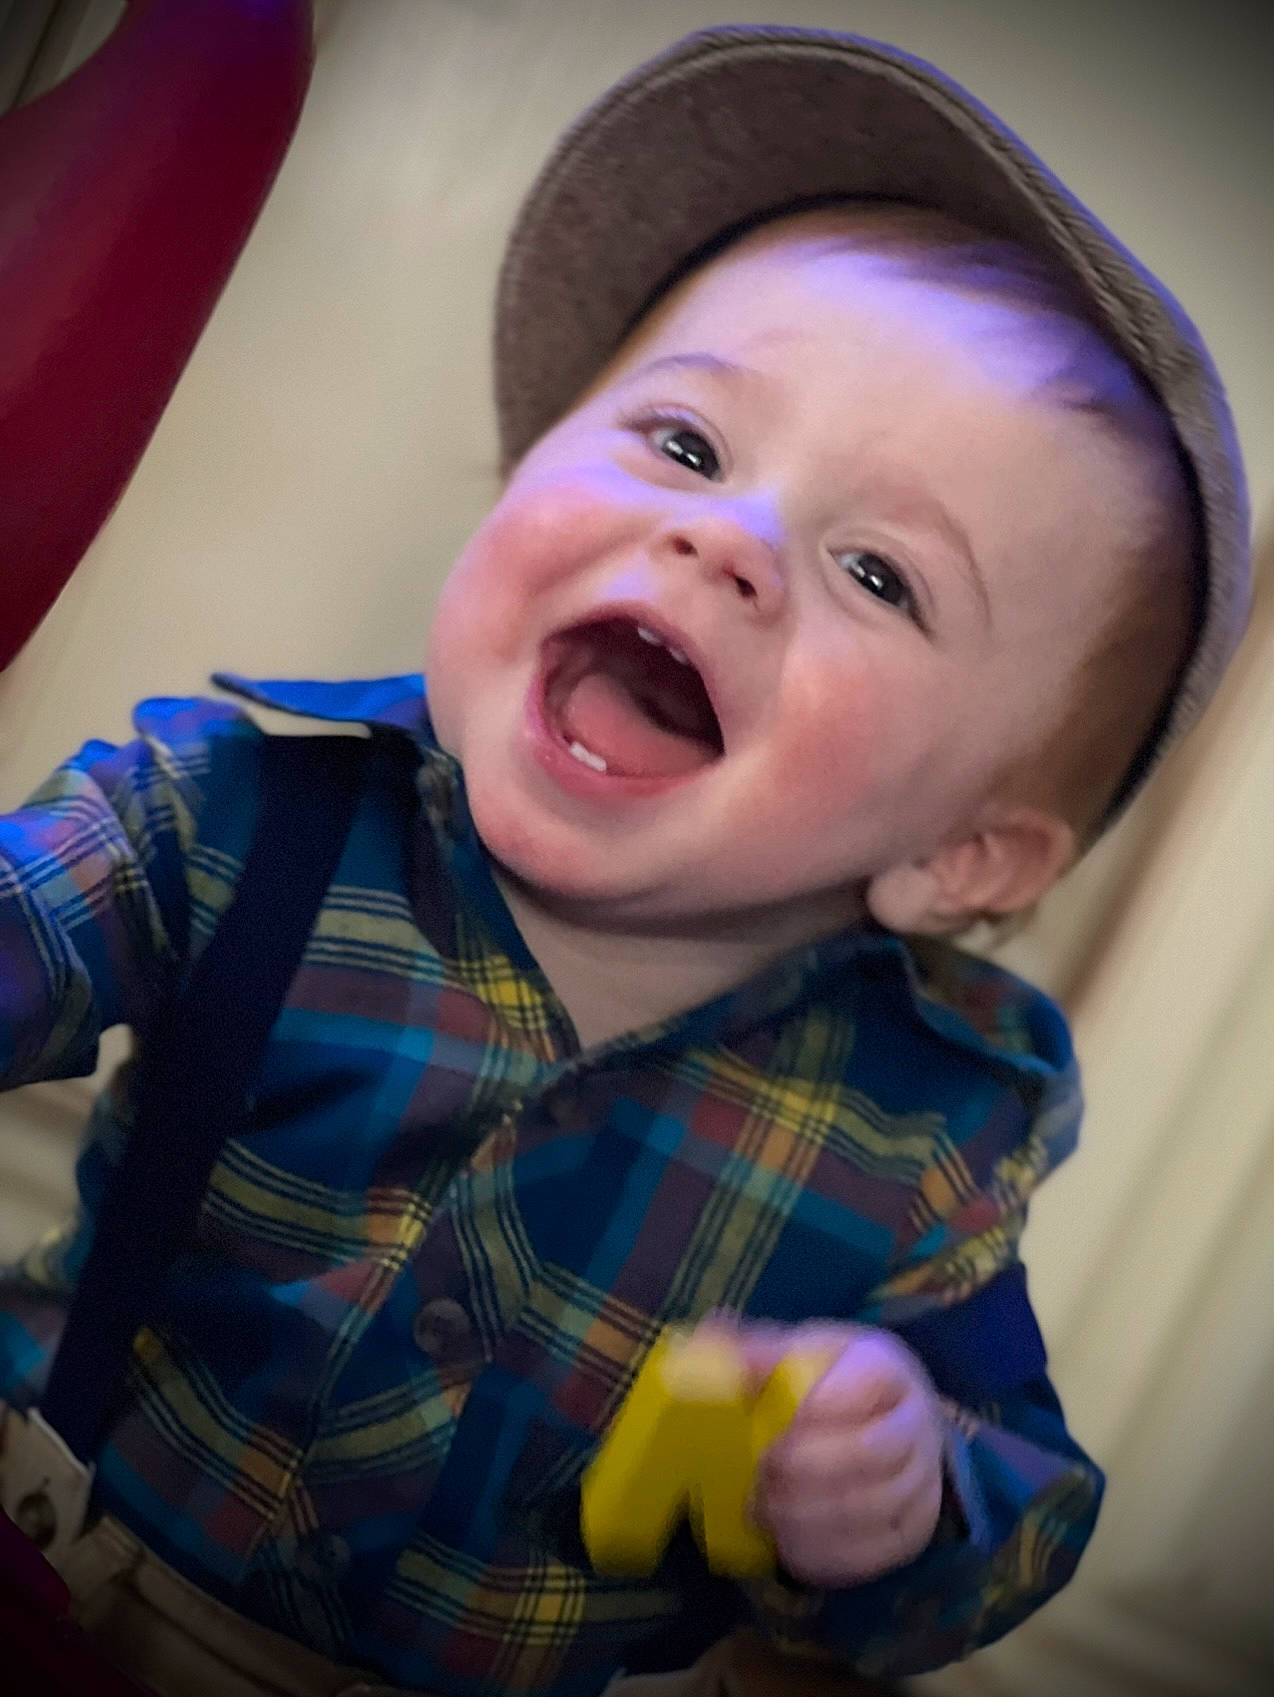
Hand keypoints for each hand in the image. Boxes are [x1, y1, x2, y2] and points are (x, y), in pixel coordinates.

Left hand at [738, 1320, 946, 1586]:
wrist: (882, 1423)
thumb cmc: (829, 1384)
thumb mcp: (799, 1354)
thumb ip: (761, 1350)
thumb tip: (715, 1336)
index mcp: (888, 1366)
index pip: (868, 1381)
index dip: (815, 1407)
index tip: (767, 1425)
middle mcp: (918, 1423)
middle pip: (870, 1452)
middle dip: (804, 1469)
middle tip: (757, 1477)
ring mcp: (922, 1483)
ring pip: (871, 1509)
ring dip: (806, 1515)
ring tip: (761, 1511)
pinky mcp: (912, 1533)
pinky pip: (871, 1555)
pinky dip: (822, 1551)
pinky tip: (784, 1540)